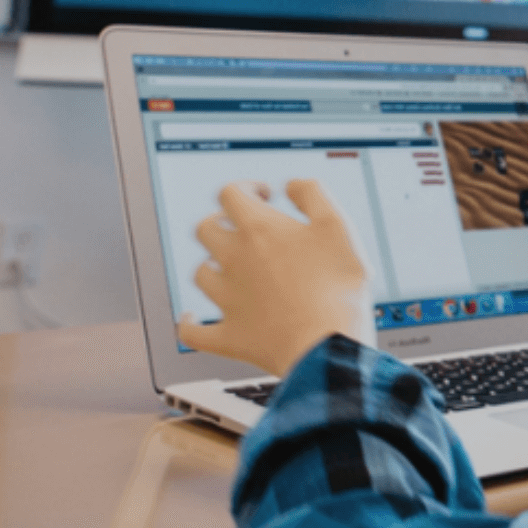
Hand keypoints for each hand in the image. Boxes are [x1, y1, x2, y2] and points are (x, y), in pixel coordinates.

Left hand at [177, 181, 375, 378]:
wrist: (327, 343)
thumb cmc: (337, 286)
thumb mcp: (338, 225)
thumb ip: (313, 194)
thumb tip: (291, 185)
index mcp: (259, 229)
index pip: (231, 193)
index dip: (246, 187)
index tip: (264, 196)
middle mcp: (235, 259)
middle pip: (206, 229)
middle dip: (222, 220)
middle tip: (244, 227)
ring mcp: (227, 299)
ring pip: (200, 273)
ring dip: (212, 264)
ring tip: (232, 267)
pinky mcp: (227, 335)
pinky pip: (193, 329)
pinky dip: (189, 322)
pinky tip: (191, 317)